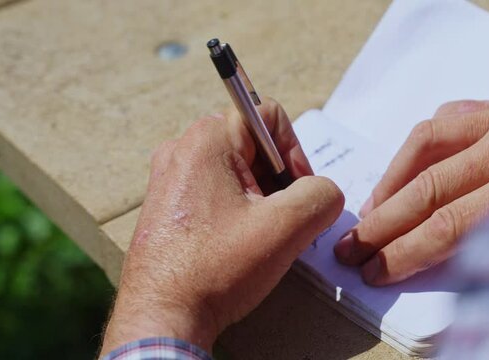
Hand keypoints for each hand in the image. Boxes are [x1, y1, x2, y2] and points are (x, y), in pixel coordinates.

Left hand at [100, 99, 343, 354]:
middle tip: (284, 220)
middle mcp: (182, 150)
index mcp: (207, 139)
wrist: (163, 316)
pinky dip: (238, 211)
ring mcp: (171, 178)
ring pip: (237, 171)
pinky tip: (240, 244)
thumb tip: (325, 192)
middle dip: (279, 180)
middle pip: (253, 145)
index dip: (295, 152)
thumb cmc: (215, 269)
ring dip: (261, 199)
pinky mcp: (168, 205)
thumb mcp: (286, 226)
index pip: (269, 116)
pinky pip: (216, 192)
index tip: (299, 193)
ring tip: (262, 237)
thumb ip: (321, 194)